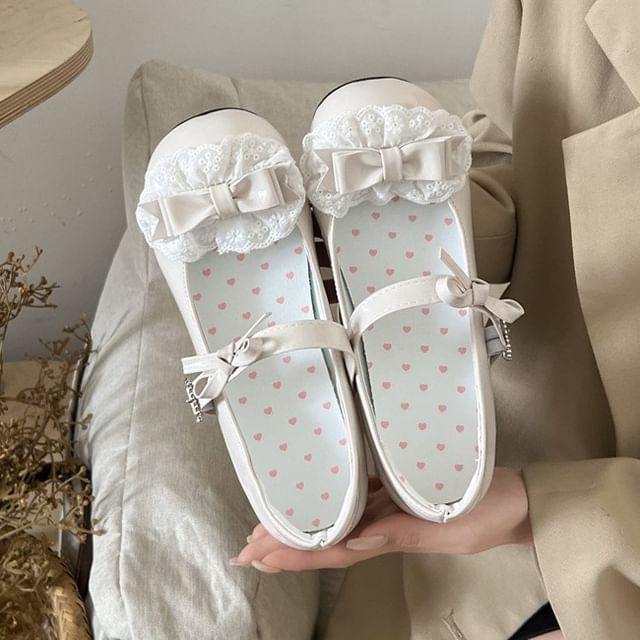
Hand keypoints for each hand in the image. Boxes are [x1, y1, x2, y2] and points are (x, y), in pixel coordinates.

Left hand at [232, 467, 531, 572]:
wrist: (518, 497)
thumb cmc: (489, 509)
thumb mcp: (448, 526)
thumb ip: (402, 533)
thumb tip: (353, 542)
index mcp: (392, 533)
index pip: (334, 548)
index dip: (296, 554)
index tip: (259, 556)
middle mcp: (383, 522)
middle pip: (327, 534)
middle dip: (286, 541)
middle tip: (247, 545)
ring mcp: (390, 506)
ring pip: (338, 515)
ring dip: (304, 521)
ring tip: (270, 523)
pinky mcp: (399, 488)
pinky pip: (359, 494)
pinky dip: (334, 495)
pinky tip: (317, 491)